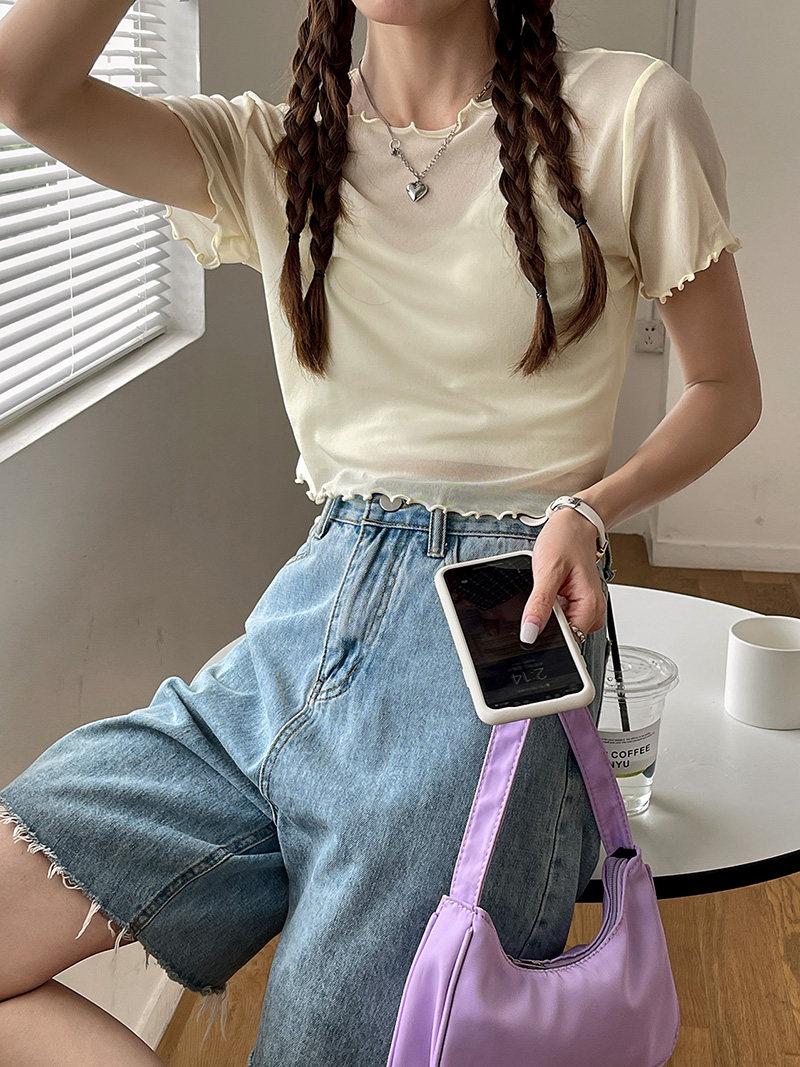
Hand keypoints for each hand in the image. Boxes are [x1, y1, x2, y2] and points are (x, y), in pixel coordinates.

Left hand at [519, 508, 606, 644]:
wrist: (574, 524)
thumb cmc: (565, 541)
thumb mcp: (547, 572)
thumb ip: (539, 605)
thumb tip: (529, 633)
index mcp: (590, 607)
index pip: (568, 642)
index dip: (546, 639)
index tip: (531, 627)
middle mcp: (592, 612)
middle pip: (564, 637)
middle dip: (545, 625)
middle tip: (538, 600)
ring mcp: (585, 609)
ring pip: (560, 628)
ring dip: (547, 616)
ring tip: (545, 592)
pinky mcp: (577, 605)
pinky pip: (561, 618)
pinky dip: (550, 610)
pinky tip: (548, 594)